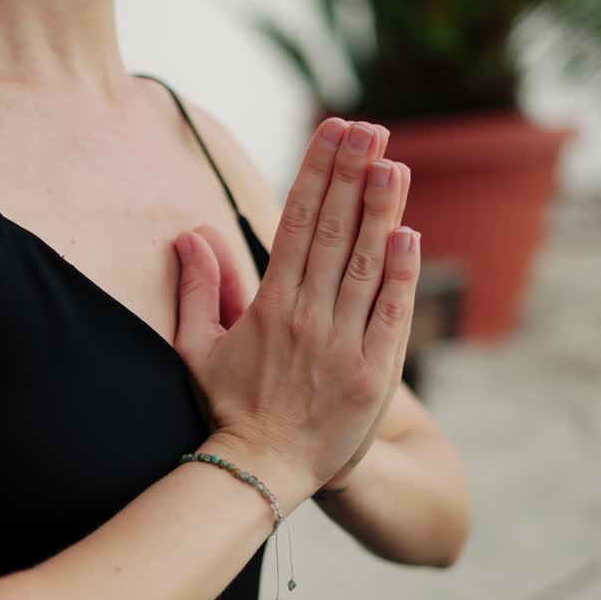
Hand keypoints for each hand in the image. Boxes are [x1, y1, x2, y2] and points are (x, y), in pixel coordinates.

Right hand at [172, 120, 419, 506]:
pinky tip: (409, 236)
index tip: (333, 132)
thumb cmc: (230, 408)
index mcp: (269, 305)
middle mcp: (306, 317)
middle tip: (368, 128)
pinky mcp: (373, 375)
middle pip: (331, 233)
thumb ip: (198, 289)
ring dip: (379, 212)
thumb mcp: (197, 348)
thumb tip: (191, 235)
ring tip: (393, 164)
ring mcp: (342, 345)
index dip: (316, 174)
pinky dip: (400, 277)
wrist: (264, 471)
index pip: (295, 224)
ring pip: (362, 266)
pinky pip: (389, 317)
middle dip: (350, 175)